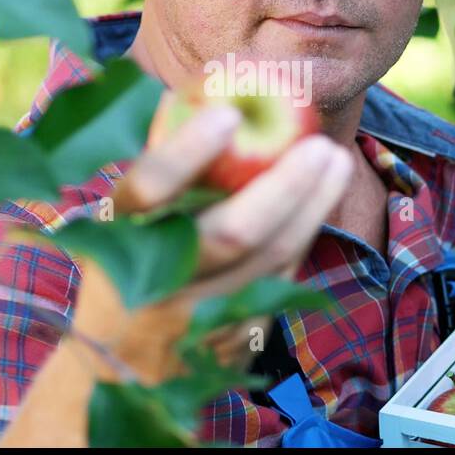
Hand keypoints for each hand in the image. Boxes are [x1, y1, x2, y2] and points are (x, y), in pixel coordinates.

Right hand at [71, 104, 352, 383]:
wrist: (124, 371)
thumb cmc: (130, 264)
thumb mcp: (125, 220)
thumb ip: (162, 160)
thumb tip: (208, 83)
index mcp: (119, 236)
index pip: (149, 190)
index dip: (186, 151)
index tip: (228, 112)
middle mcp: (156, 281)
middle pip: (232, 234)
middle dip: (284, 186)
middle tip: (320, 145)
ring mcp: (200, 318)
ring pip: (270, 260)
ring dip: (311, 208)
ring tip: (335, 161)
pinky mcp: (235, 339)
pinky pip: (281, 280)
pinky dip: (303, 236)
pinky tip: (322, 200)